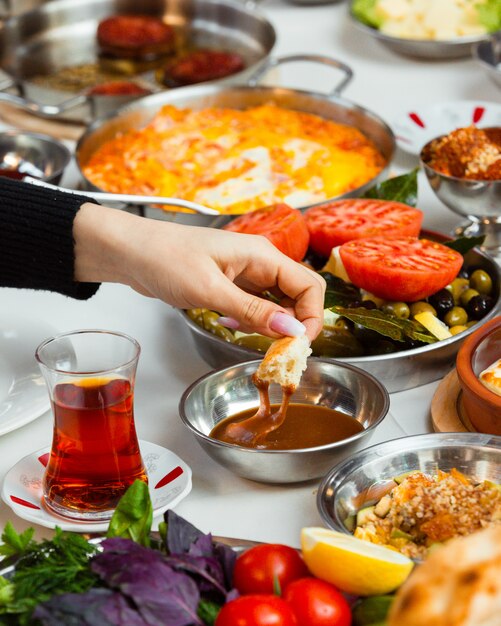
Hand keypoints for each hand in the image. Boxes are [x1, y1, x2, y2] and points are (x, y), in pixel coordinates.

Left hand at [74, 204, 324, 339]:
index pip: (309, 286)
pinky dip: (252, 319)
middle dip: (294, 323)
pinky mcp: (232, 284)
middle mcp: (260, 262)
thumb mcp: (211, 290)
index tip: (298, 345)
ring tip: (246, 333)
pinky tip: (232, 324)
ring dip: (271, 323)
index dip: (312, 317)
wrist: (133, 252)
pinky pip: (257, 304)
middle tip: (278, 348)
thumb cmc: (165, 259)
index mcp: (262, 255)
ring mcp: (246, 273)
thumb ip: (253, 311)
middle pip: (298, 294)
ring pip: (278, 302)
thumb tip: (292, 330)